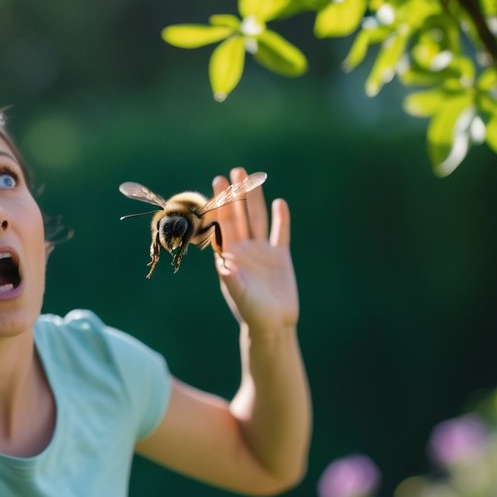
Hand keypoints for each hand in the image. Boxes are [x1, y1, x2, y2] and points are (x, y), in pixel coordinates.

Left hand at [210, 167, 297, 333]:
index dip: (220, 203)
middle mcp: (243, 250)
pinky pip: (279, 233)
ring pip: (257, 219)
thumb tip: (224, 263)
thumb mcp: (239, 295)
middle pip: (239, 216)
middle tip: (234, 171)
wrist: (272, 325)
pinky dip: (280, 219)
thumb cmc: (251, 312)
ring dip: (255, 200)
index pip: (223, 224)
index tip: (216, 183)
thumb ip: (232, 279)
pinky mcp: (280, 256)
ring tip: (252, 178)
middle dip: (236, 194)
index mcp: (228, 256)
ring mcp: (261, 251)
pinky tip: (280, 203)